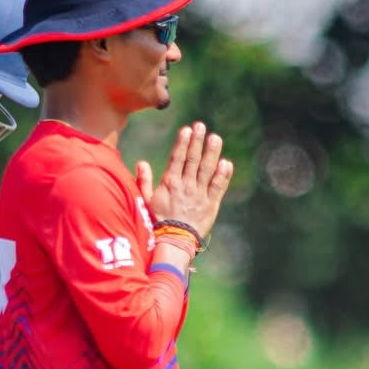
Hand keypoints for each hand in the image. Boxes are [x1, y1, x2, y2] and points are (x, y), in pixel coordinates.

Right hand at [137, 121, 234, 242]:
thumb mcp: (146, 201)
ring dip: (212, 153)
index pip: (177, 158)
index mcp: (170, 183)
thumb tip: (141, 163)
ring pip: (207, 170)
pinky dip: (223, 175)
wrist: (173, 242)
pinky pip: (218, 187)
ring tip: (215, 138)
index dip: (183, 143)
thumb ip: (144, 181)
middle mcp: (186, 186)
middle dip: (197, 142)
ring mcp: (200, 195)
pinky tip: (226, 163)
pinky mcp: (211, 205)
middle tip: (201, 126)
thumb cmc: (157, 222)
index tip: (187, 129)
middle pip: (193, 159)